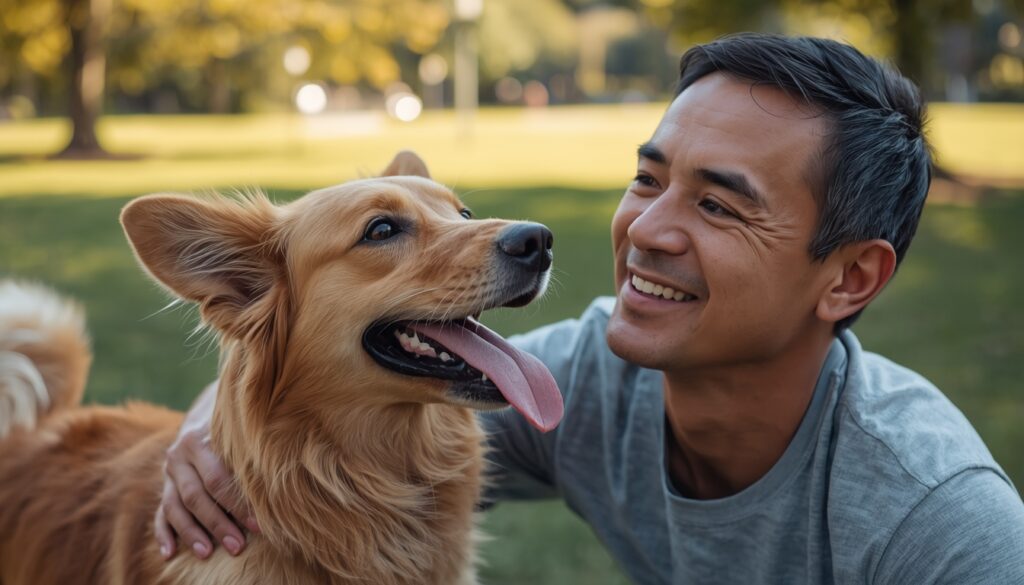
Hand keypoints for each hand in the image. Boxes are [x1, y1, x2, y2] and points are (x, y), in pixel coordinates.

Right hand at [154, 382, 257, 559]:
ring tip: (207, 553)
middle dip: (218, 523)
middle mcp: (179, 456)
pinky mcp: (165, 486)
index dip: (238, 505)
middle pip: (196, 496)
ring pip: (175, 507)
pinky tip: (170, 553)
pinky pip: (161, 513)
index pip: (218, 480)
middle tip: (237, 546)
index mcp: (199, 440)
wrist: (207, 410)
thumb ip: (251, 452)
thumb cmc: (235, 426)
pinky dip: (164, 533)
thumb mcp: (240, 432)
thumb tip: (279, 480)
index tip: (258, 525)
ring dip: (191, 533)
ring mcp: (169, 473)